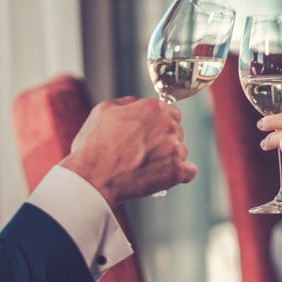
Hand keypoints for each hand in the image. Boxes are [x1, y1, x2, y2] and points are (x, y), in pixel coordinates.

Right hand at [61, 97, 196, 204]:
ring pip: (181, 152)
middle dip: (165, 141)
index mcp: (153, 108)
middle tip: (145, 152)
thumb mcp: (104, 111)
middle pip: (177, 132)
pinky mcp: (176, 172)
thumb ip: (127, 103)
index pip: (172, 112)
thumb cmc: (94, 146)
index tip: (152, 134)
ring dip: (169, 158)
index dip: (161, 124)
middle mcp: (168, 125)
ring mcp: (173, 149)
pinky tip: (166, 175)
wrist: (92, 178)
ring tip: (147, 166)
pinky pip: (189, 172)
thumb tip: (137, 103)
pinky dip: (180, 174)